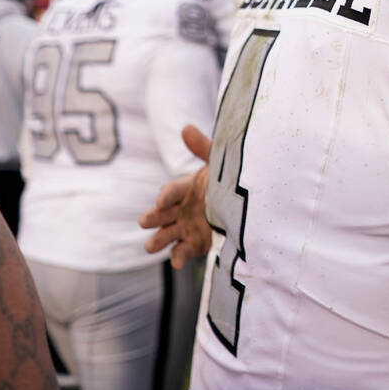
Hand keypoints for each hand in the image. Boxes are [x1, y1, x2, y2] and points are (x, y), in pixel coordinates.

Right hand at [139, 124, 212, 269]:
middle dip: (153, 218)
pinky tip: (176, 262)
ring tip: (150, 246)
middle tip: (144, 221)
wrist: (244, 206)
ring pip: (165, 235)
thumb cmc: (226, 181)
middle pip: (161, 215)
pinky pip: (182, 251)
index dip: (165, 196)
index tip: (160, 202)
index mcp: (184, 189)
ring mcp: (185, 228)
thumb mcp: (218, 164)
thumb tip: (186, 127)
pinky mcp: (193, 244)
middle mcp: (180, 209)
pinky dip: (178, 257)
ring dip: (157, 240)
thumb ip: (202, 148)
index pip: (170, 192)